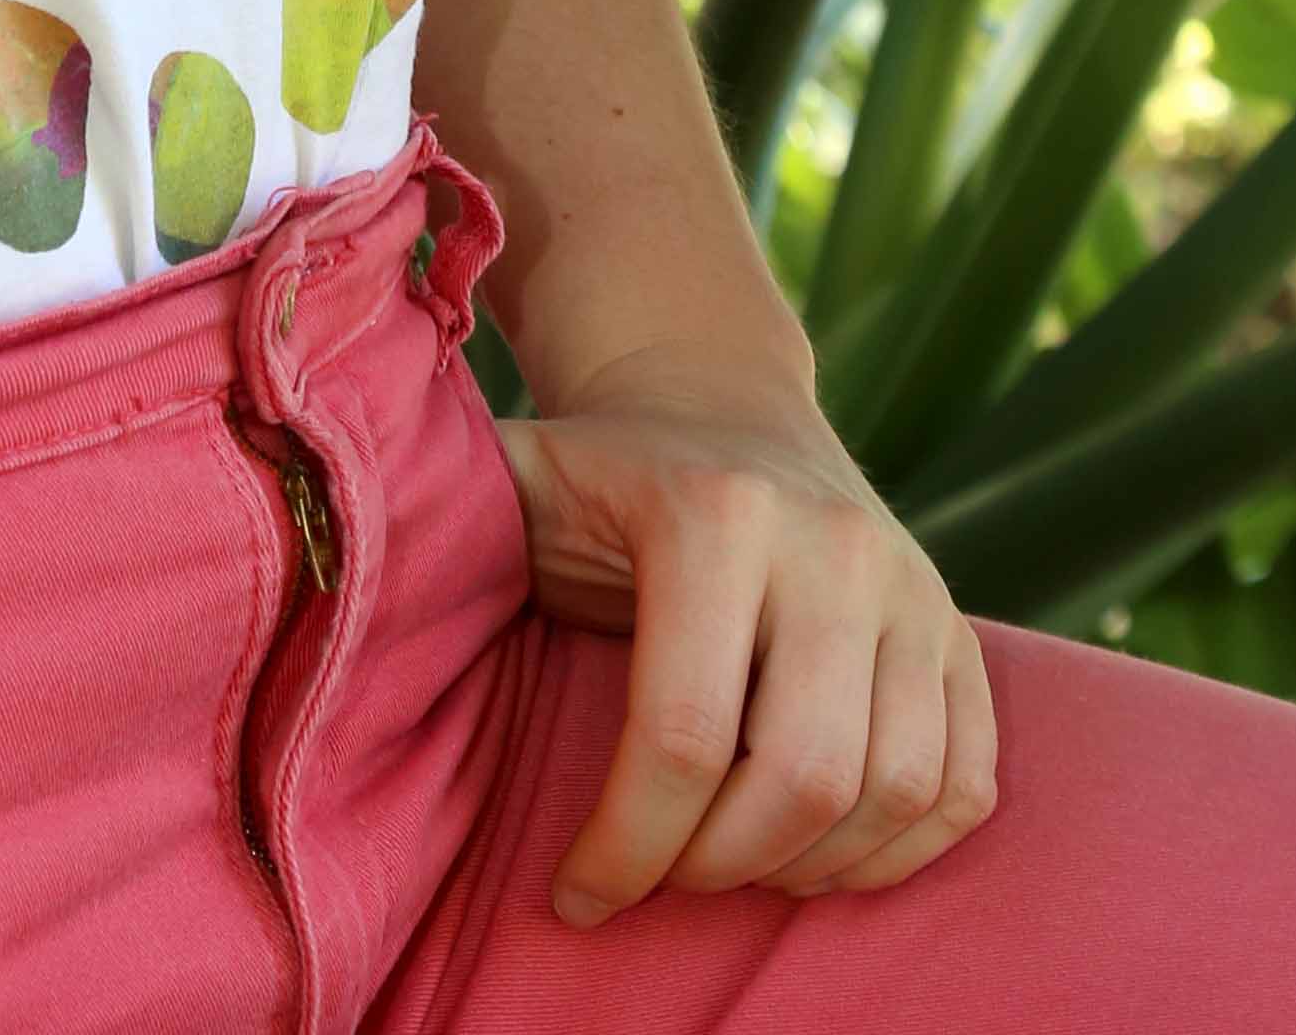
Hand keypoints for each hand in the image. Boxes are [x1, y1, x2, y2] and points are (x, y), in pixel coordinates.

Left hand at [494, 349, 998, 922]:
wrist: (719, 400)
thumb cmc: (596, 477)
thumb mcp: (517, 481)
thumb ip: (441, 522)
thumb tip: (334, 573)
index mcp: (715, 510)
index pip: (682, 736)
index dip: (622, 847)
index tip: (570, 896)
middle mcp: (833, 544)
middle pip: (801, 781)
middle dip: (715, 866)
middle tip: (654, 875)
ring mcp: (914, 587)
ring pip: (893, 796)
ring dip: (804, 869)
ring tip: (722, 860)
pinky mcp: (961, 634)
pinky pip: (962, 790)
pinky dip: (895, 854)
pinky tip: (811, 852)